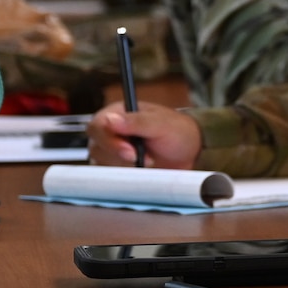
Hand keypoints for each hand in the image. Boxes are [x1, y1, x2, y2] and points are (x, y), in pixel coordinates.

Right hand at [87, 101, 201, 167]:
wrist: (190, 152)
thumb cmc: (178, 131)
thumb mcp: (161, 124)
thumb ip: (137, 121)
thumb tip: (110, 119)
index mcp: (118, 113)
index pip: (97, 126)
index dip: (110, 141)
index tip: (130, 152)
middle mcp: (110, 131)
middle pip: (96, 146)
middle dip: (120, 156)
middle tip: (147, 159)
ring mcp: (111, 150)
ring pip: (102, 162)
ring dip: (125, 165)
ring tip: (150, 160)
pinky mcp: (116, 166)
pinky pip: (109, 174)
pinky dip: (125, 174)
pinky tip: (142, 168)